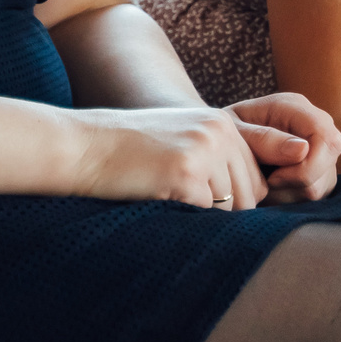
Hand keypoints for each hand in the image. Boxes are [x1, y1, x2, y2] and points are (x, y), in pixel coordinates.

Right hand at [74, 106, 265, 209]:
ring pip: (228, 208)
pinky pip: (205, 214)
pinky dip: (185, 217)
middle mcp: (220, 132)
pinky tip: (159, 199)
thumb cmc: (130, 151)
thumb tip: (255, 199)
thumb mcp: (183, 140)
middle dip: (223, 212)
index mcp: (224, 123)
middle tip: (184, 203)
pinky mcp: (186, 174)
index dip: (234, 200)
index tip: (203, 202)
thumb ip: (220, 159)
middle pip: (249, 196)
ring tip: (167, 196)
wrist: (84, 146)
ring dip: (201, 215)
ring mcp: (205, 151)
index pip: (256, 179)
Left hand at [229, 92, 340, 203]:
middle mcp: (315, 126)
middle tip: (265, 181)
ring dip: (290, 193)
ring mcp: (319, 149)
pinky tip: (270, 188)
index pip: (326, 138)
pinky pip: (315, 195)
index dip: (306, 166)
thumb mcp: (233, 132)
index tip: (273, 179)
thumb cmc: (220, 133)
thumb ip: (264, 139)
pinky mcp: (318, 171)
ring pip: (321, 185)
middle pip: (328, 164)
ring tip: (262, 183)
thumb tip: (303, 149)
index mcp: (295, 107)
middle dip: (296, 183)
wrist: (214, 142)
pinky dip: (290, 199)